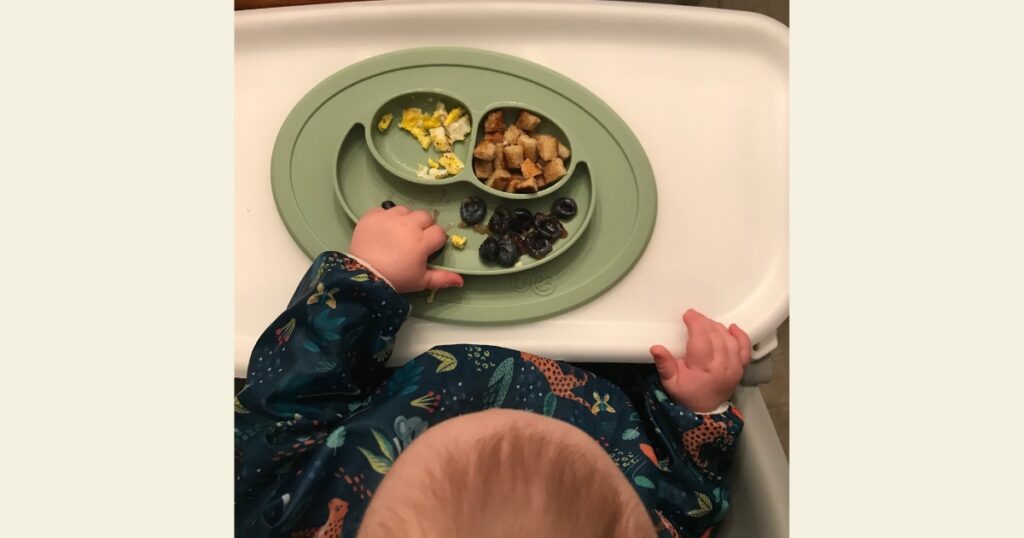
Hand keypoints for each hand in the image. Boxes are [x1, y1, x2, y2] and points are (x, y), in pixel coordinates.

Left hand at [348, 205, 463, 292]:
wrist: (364, 275)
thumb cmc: (397, 278)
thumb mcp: (421, 281)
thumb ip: (442, 279)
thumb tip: (461, 280)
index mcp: (423, 240)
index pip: (439, 232)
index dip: (436, 240)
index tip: (428, 249)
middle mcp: (409, 224)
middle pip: (425, 216)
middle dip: (423, 226)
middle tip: (414, 240)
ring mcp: (390, 217)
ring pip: (405, 210)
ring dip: (405, 219)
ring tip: (397, 233)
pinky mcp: (373, 215)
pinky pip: (383, 209)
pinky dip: (384, 217)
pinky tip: (382, 229)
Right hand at [649, 309, 751, 412]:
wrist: (704, 410)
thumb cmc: (686, 394)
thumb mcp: (670, 381)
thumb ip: (664, 364)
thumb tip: (656, 348)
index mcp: (704, 369)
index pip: (702, 339)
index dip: (696, 323)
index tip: (688, 315)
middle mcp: (722, 366)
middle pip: (716, 336)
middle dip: (704, 322)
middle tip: (694, 317)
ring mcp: (734, 367)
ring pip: (729, 339)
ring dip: (717, 327)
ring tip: (706, 323)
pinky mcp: (740, 368)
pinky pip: (744, 348)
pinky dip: (740, 336)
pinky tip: (732, 327)